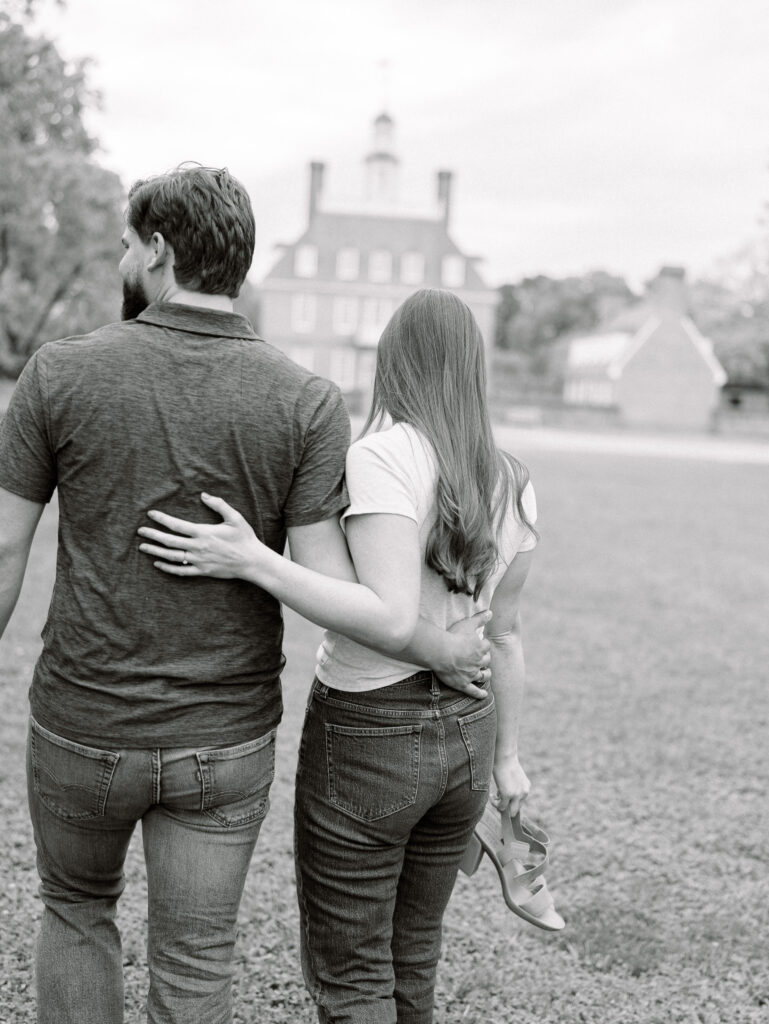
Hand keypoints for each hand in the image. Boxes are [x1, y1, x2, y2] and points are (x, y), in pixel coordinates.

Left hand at [137, 493, 261, 578]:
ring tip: (142, 547)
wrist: (252, 561)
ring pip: (171, 556)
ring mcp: (199, 561)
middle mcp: (198, 547)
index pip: (177, 525)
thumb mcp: (235, 518)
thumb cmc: (244, 538)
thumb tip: (204, 495)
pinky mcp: (202, 571)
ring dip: (155, 551)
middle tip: (140, 531)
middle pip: (170, 541)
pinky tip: (157, 563)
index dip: (162, 519)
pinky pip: (180, 571)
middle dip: (153, 535)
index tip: (151, 514)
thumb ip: (219, 504)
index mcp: (204, 532)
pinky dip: (167, 568)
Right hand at [433, 610, 491, 698]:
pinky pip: (473, 691)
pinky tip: (484, 695)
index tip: (479, 643)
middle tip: (481, 658)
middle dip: (485, 659)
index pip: (486, 646)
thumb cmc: (453, 636)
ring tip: (486, 674)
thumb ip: (480, 618)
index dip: (482, 644)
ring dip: (485, 674)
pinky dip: (479, 694)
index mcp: (480, 648)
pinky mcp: (463, 684)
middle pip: (486, 661)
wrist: (441, 652)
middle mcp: (478, 662)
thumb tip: (491, 612)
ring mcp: (471, 674)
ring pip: (483, 676)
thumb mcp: (468, 624)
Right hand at [491, 754, 529, 816]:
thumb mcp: (512, 777)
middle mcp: (524, 792)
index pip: (519, 803)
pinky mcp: (508, 795)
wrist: (504, 755)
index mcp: (526, 787)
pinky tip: (491, 795)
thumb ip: (512, 787)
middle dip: (506, 807)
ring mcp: (517, 795)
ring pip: (509, 811)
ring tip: (494, 796)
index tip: (502, 799)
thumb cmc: (505, 762)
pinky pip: (501, 807)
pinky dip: (494, 803)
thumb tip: (502, 798)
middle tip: (497, 799)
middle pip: (516, 810)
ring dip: (500, 805)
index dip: (510, 802)